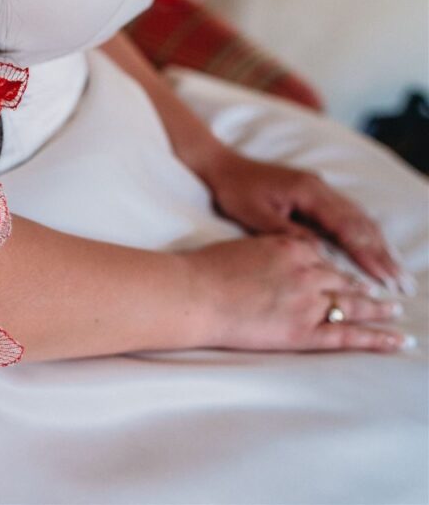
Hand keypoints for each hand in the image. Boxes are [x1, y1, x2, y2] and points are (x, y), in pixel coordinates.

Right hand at [186, 236, 409, 352]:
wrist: (192, 293)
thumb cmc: (204, 270)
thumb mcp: (241, 248)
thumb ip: (266, 254)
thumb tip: (269, 265)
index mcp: (290, 247)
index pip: (322, 257)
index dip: (333, 269)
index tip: (342, 276)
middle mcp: (307, 272)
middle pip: (342, 280)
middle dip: (362, 288)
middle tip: (381, 293)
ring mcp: (308, 302)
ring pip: (353, 305)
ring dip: (378, 310)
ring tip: (394, 313)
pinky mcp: (303, 331)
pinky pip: (348, 336)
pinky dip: (376, 339)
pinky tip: (396, 341)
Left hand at [196, 149, 411, 294]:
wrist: (223, 166)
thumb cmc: (235, 191)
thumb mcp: (256, 216)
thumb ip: (288, 233)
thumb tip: (319, 253)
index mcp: (309, 192)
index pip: (346, 227)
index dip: (367, 254)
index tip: (385, 278)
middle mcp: (321, 189)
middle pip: (361, 224)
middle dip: (383, 254)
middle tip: (403, 282)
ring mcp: (321, 189)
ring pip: (359, 219)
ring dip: (379, 245)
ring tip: (397, 272)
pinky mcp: (316, 194)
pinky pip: (348, 215)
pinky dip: (365, 235)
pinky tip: (376, 250)